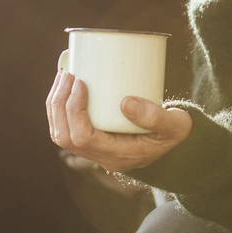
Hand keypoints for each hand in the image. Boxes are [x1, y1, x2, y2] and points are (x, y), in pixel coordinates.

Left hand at [46, 71, 190, 172]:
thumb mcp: (175, 126)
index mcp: (118, 156)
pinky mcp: (92, 140)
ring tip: (64, 77)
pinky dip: (61, 108)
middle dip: (60, 104)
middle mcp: (101, 157)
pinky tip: (66, 87)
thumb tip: (124, 102)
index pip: (83, 138)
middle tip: (68, 75)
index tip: (80, 83)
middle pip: (65, 136)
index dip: (74, 110)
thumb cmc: (174, 133)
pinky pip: (66, 128)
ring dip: (56, 105)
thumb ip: (156, 117)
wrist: (175, 145)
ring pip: (61, 133)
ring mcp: (94, 151)